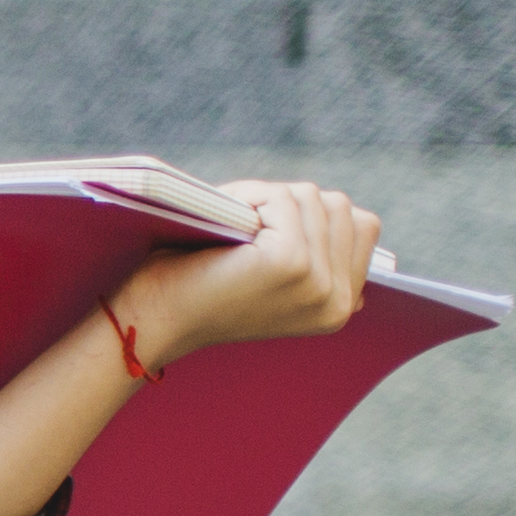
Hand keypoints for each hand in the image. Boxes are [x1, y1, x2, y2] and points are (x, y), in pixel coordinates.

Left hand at [129, 180, 386, 366]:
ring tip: (231, 227)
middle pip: (341, 207)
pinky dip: (250, 196)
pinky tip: (225, 224)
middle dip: (290, 202)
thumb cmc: (199, 289)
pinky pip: (283, 198)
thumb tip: (356, 221)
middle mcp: (338, 300)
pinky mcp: (291, 262)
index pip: (363, 227)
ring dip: (266, 198)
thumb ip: (318, 258)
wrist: (152, 319)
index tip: (269, 231)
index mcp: (339, 306)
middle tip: (244, 225)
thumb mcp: (274, 279)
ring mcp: (318, 282)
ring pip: (312, 197)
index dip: (313, 215)